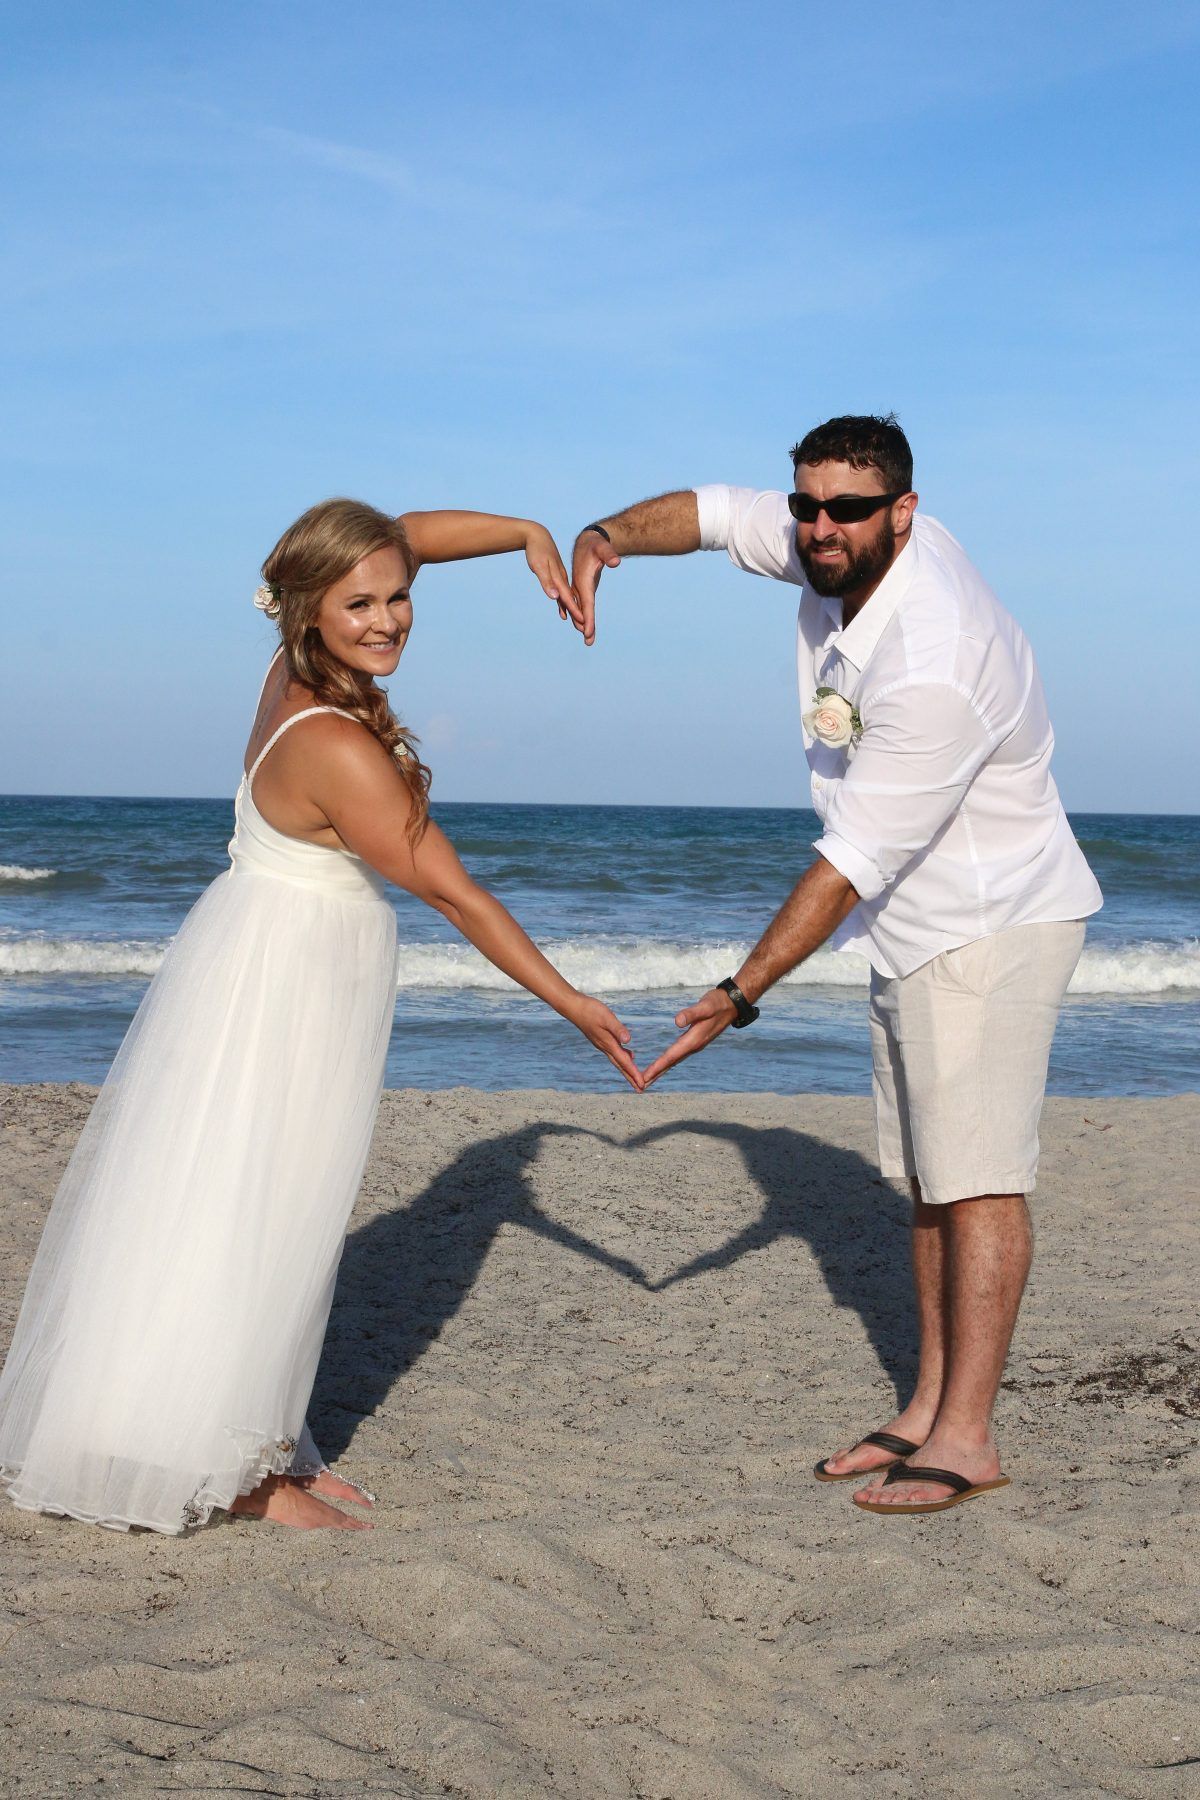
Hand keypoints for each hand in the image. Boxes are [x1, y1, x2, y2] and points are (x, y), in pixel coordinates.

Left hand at [525, 524, 578, 624]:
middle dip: (579, 616)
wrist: (537, 535)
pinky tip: (562, 611)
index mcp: (560, 577)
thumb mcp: (539, 565)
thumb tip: (555, 597)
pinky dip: (564, 603)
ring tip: (579, 625)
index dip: (576, 611)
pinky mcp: (557, 576)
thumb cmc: (537, 549)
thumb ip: (547, 582)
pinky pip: (562, 592)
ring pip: (568, 598)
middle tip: (587, 632)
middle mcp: (563, 579)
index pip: (569, 598)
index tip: (584, 624)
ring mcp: (560, 577)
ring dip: (573, 612)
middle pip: (572, 601)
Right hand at [569, 529, 621, 645]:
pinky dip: (583, 615)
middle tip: (589, 641)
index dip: (588, 618)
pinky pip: (582, 605)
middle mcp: (578, 587)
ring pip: (580, 609)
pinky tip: (584, 625)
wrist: (587, 541)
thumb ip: (609, 554)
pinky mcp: (582, 588)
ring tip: (589, 639)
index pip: (587, 603)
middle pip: (581, 610)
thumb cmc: (596, 544)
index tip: (589, 632)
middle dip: (585, 626)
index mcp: (583, 581)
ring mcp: (579, 588)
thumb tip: (616, 562)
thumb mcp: (602, 547)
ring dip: (583, 624)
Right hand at [569, 995, 644, 1091]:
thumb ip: (618, 1029)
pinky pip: (614, 1053)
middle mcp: (605, 1047)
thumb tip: (629, 1041)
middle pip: (621, 1066)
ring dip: (627, 1069)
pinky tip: (629, 1056)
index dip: (634, 1074)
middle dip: (631, 1077)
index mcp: (608, 1044)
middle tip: (641, 1089)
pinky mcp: (601, 1039)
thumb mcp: (607, 1018)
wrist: (574, 1007)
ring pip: (617, 1060)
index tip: (642, 1085)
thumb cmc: (590, 1010)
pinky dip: (623, 1058)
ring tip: (636, 1078)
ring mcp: (602, 1044)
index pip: (624, 1062)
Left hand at [641, 987, 736, 1087]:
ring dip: (661, 1070)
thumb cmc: (718, 1003)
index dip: (657, 1066)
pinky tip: (664, 1063)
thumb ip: (692, 1013)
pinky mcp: (695, 1041)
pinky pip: (677, 1054)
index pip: (671, 1056)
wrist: (732, 1004)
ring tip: (648, 1080)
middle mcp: (694, 1045)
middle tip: (640, 1086)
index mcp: (694, 1039)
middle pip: (671, 1063)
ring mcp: (695, 1044)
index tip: (645, 1077)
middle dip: (656, 1074)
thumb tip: (677, 1021)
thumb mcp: (705, 1006)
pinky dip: (668, 1061)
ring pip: (674, 1060)